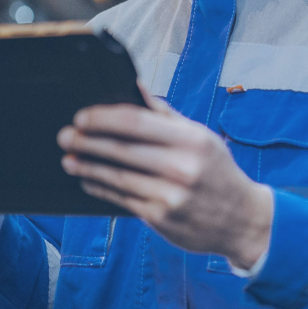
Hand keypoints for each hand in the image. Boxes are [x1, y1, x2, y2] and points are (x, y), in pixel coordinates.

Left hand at [57, 91, 272, 269]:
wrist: (242, 220)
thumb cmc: (217, 172)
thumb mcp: (201, 137)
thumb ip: (166, 116)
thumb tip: (135, 88)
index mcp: (191, 140)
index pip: (137, 122)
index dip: (104, 118)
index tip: (82, 115)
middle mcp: (181, 167)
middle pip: (122, 149)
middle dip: (88, 141)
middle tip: (65, 135)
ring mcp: (170, 195)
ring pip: (117, 177)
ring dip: (87, 166)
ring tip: (69, 159)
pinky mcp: (160, 218)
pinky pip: (121, 199)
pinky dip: (100, 188)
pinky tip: (88, 180)